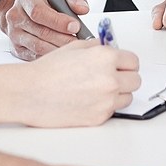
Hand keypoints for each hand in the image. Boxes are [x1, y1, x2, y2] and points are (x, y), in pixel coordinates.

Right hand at [0, 0, 90, 60]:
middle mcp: (16, 17)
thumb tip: (83, 8)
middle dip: (63, 38)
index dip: (58, 21)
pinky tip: (63, 55)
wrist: (26, 12)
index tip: (75, 26)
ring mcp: (15, 35)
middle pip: (41, 32)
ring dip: (59, 49)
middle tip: (80, 41)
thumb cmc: (45, 3)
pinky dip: (51, 57)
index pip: (39, 12)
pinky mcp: (17, 49)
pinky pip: (36, 56)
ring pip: (38, 46)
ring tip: (74, 49)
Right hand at [18, 39, 141, 126]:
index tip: (121, 64)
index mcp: (105, 58)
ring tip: (97, 89)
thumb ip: (97, 47)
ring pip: (128, 97)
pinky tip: (88, 99)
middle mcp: (110, 79)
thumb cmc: (47, 71)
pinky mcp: (99, 118)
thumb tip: (109, 48)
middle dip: (125, 77)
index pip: (134, 61)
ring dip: (118, 93)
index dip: (126, 62)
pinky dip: (105, 106)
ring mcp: (106, 101)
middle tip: (112, 76)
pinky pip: (113, 111)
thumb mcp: (73, 47)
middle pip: (136, 80)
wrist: (30, 93)